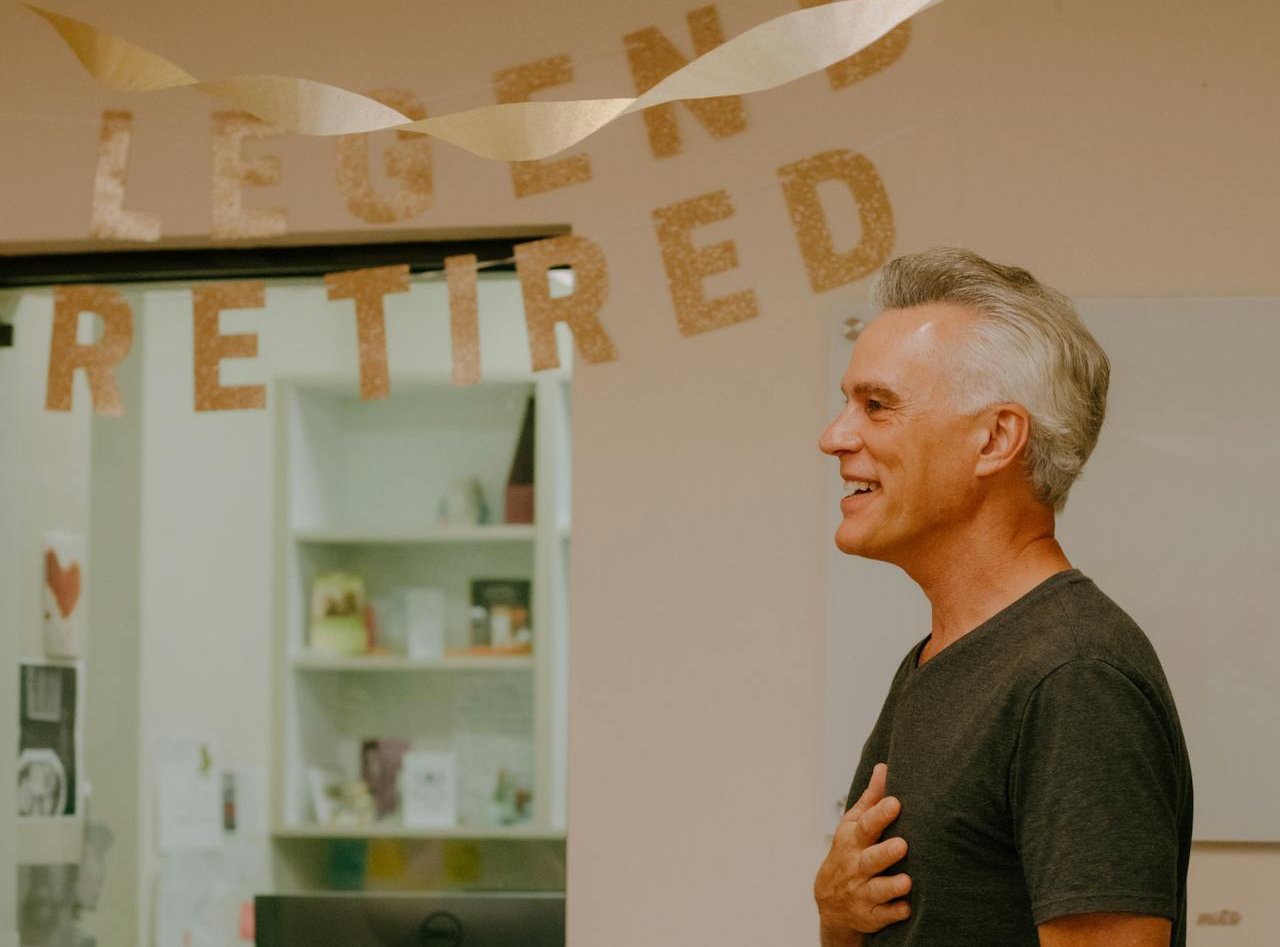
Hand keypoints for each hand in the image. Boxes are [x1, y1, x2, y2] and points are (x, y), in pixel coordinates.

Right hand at [814, 762, 911, 937]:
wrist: (831, 900)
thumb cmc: (849, 853)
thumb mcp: (853, 825)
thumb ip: (871, 800)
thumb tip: (883, 768)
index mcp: (853, 841)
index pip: (866, 826)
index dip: (880, 815)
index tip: (896, 802)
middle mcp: (856, 866)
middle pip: (870, 859)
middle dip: (885, 852)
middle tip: (903, 844)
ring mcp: (862, 892)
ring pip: (877, 890)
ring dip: (891, 886)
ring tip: (907, 881)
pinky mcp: (870, 915)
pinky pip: (882, 916)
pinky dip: (893, 913)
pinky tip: (906, 908)